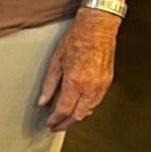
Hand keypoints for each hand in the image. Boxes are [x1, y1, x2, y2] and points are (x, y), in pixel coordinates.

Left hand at [37, 9, 119, 130]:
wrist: (98, 25)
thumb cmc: (78, 38)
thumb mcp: (56, 61)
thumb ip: (49, 84)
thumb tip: (42, 101)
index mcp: (76, 81)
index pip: (64, 110)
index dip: (55, 120)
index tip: (49, 123)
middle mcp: (90, 85)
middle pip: (78, 114)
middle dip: (66, 123)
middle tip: (56, 126)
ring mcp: (101, 83)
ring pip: (89, 109)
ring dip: (77, 116)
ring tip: (66, 119)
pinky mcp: (108, 80)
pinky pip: (97, 100)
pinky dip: (87, 107)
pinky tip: (80, 106)